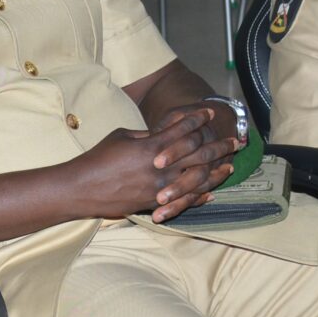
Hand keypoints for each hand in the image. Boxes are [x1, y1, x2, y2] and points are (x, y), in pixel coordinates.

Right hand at [63, 109, 240, 221]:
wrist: (82, 188)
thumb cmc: (98, 158)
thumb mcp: (122, 136)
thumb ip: (146, 136)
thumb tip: (162, 135)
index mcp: (152, 146)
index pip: (182, 129)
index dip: (197, 119)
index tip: (210, 113)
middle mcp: (160, 167)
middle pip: (197, 154)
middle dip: (218, 145)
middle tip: (235, 141)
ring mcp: (159, 187)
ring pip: (195, 179)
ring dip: (215, 173)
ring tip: (230, 167)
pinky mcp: (153, 203)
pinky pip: (182, 201)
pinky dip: (198, 197)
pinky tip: (211, 193)